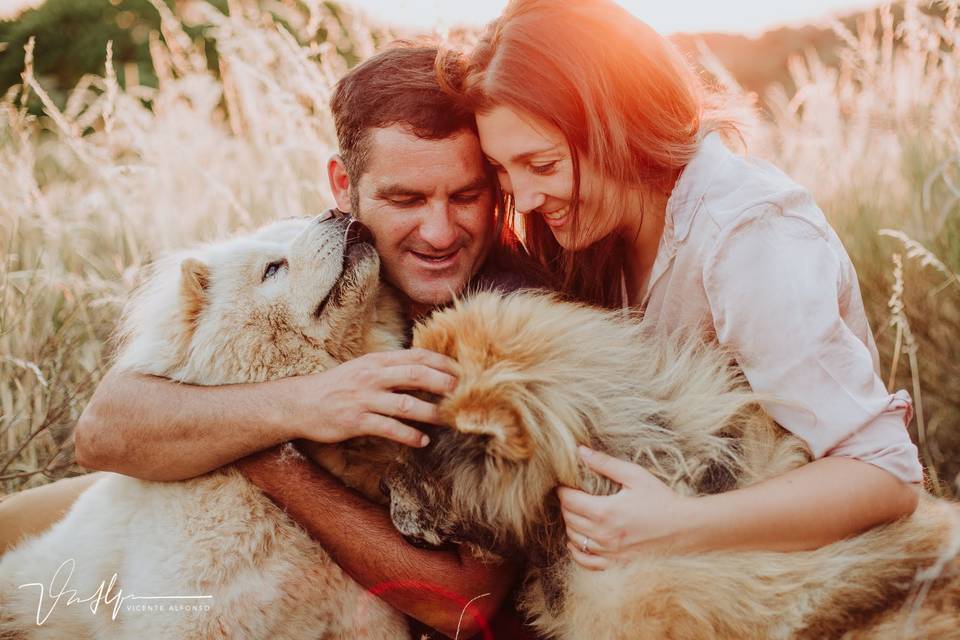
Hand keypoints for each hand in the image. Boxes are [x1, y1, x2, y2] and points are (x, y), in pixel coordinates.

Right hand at [283, 348, 457, 447]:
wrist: (301, 403)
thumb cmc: (338, 386)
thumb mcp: (364, 369)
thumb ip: (391, 369)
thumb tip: (425, 373)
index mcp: (377, 361)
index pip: (416, 356)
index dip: (441, 363)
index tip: (461, 371)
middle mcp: (372, 376)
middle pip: (415, 375)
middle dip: (443, 383)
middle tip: (463, 392)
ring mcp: (364, 399)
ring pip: (406, 404)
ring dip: (431, 413)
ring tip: (449, 420)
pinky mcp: (357, 421)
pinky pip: (389, 428)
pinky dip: (409, 435)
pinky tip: (422, 441)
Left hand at [557, 446, 698, 569]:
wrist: (686, 529)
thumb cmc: (662, 499)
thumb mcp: (635, 476)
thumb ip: (605, 464)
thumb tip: (581, 451)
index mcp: (604, 511)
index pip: (568, 500)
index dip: (562, 491)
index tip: (565, 485)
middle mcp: (603, 534)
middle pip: (569, 519)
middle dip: (566, 506)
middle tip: (572, 496)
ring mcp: (609, 552)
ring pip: (574, 539)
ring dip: (570, 526)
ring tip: (576, 515)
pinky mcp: (616, 564)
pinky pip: (586, 562)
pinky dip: (577, 552)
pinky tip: (577, 542)